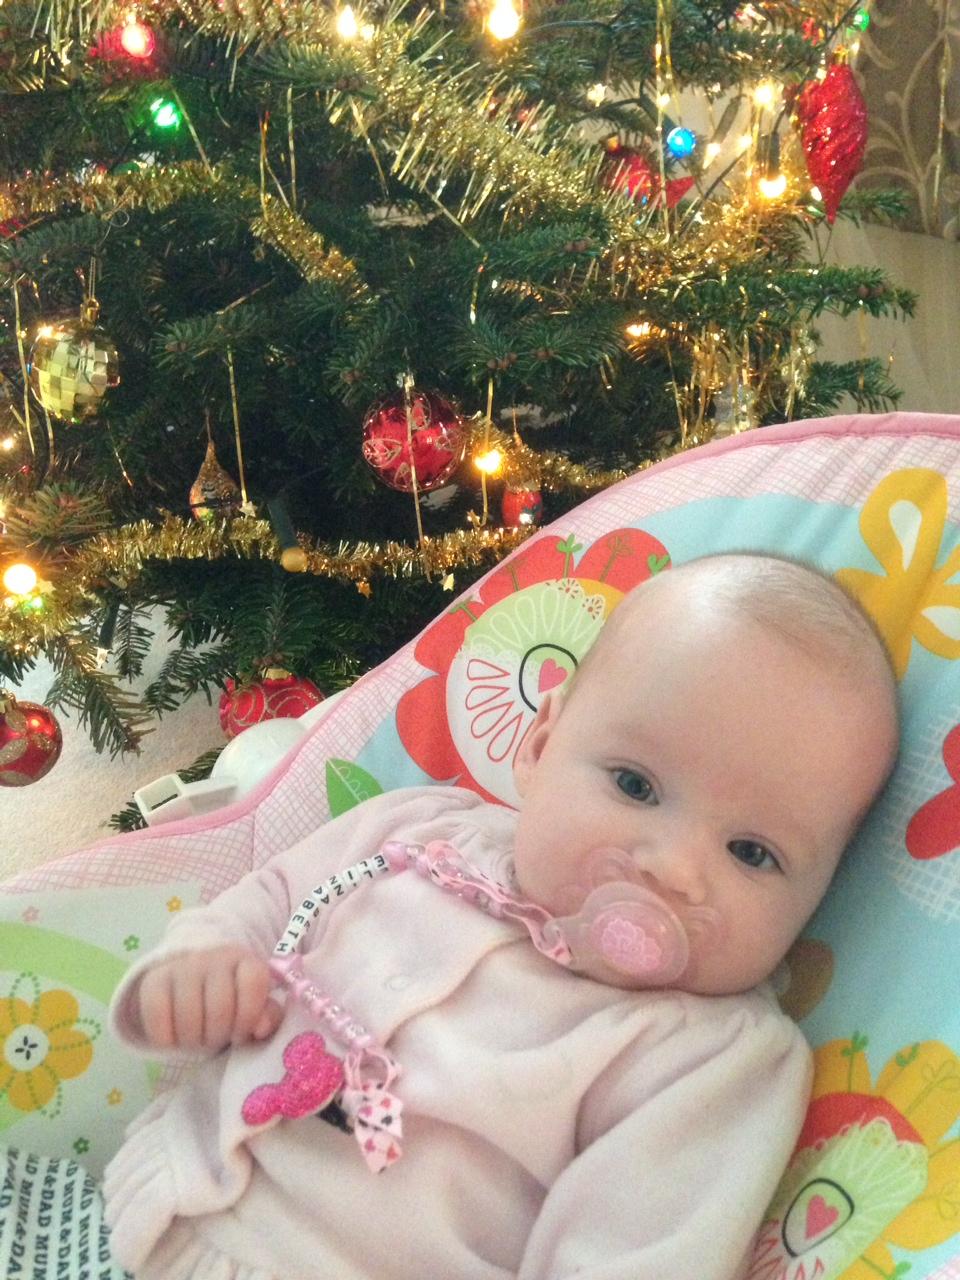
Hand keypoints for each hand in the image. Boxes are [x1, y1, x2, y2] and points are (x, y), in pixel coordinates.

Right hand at [137, 944, 283, 1050]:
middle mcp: (212, 957)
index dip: (249, 1016)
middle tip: (215, 1039)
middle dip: (219, 1035)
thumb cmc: (227, 997)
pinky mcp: (153, 980)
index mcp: (243, 959)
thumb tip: (261, 1028)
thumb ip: (268, 1015)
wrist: (184, 974)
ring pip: (189, 1016)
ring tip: (196, 1038)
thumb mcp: (253, 1003)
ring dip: (193, 1040)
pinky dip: (166, 1038)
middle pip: (220, 1008)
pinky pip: (157, 1016)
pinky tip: (173, 1038)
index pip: (253, 982)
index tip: (240, 1032)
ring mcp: (181, 966)